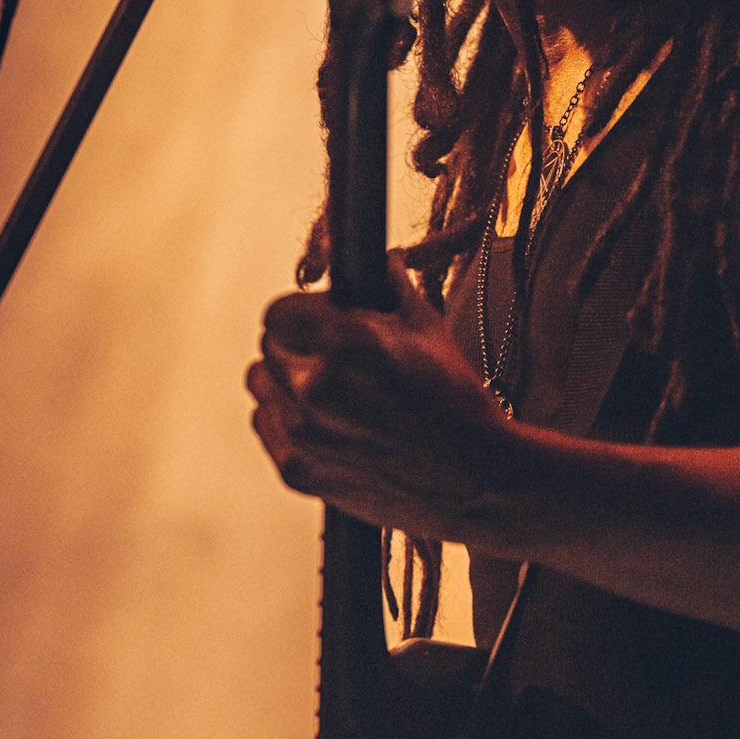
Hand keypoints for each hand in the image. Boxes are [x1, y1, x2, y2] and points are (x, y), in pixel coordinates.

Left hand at [246, 253, 513, 542]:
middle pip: (270, 345)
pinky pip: (265, 423)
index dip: (303, 311)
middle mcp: (316, 387)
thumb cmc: (458, 403)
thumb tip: (379, 258)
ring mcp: (302, 434)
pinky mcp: (297, 471)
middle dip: (298, 344)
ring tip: (330, 391)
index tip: (318, 319)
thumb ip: (390, 286)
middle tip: (334, 357)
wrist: (477, 480)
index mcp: (346, 343)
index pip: (279, 310)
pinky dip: (287, 418)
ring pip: (262, 384)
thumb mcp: (428, 330)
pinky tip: (327, 421)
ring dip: (286, 381)